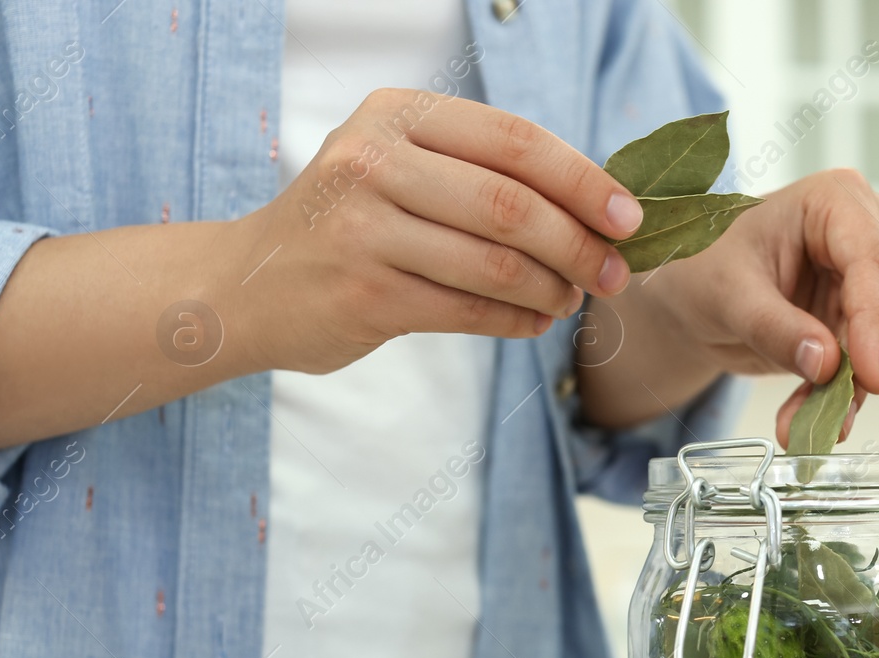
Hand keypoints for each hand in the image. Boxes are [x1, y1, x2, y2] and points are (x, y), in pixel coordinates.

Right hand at [230, 89, 643, 374]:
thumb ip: (485, 173)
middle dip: (578, 245)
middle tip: (614, 273)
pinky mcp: (365, 294)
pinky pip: (469, 310)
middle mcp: (374, 161)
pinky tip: (535, 322)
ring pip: (495, 264)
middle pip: (512, 205)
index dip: (584, 180)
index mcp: (398, 115)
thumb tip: (600, 206)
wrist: (249, 285)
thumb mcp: (404, 167)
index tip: (629, 217)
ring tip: (570, 299)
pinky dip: (517, 321)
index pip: (515, 141)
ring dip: (552, 289)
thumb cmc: (353, 224)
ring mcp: (363, 229)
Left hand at [603, 168, 878, 445]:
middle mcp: (863, 231)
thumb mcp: (727, 294)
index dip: (876, 320)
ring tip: (805, 427)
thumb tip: (825, 362)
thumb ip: (774, 326)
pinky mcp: (858, 319)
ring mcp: (865, 276)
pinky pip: (857, 366)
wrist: (694, 291)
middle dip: (858, 365)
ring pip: (874, 343)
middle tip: (833, 416)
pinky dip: (833, 400)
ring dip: (843, 392)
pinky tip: (809, 424)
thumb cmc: (703, 266)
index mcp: (833, 200)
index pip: (871, 260)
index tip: (870, 373)